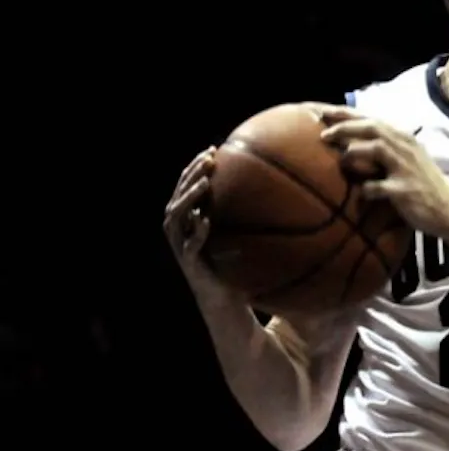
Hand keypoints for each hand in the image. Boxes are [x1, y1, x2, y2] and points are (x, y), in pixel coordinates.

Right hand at [163, 147, 242, 304]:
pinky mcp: (191, 266)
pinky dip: (197, 233)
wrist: (226, 301)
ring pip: (176, 219)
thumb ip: (242, 215)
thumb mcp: (237, 235)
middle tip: (208, 160)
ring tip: (205, 183)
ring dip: (189, 198)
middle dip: (190, 176)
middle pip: (177, 198)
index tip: (211, 149)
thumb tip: (271, 186)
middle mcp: (181, 234)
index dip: (194, 169)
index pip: (185, 189)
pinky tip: (206, 220)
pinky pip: (190, 247)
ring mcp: (183, 249)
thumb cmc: (233, 265)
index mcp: (189, 223)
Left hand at [314, 105, 448, 232]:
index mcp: (405, 138)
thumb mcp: (408, 159)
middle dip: (345, 127)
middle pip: (372, 127)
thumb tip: (350, 144)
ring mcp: (406, 168)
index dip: (346, 114)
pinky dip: (365, 189)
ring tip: (340, 160)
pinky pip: (377, 186)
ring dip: (353, 151)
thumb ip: (386, 148)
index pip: (372, 119)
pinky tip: (362, 194)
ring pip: (376, 148)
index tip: (323, 113)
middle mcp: (406, 148)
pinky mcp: (404, 190)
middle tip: (323, 134)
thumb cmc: (424, 184)